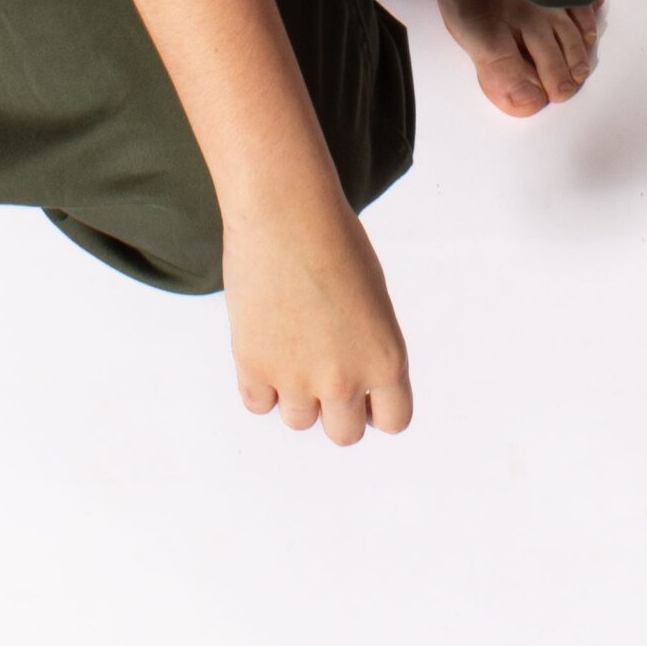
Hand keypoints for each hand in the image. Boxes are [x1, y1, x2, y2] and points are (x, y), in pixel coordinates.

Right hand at [222, 188, 412, 445]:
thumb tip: (354, 383)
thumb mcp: (375, 298)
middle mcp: (344, 379)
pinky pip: (258, 403)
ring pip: (299, 420)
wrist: (286, 211)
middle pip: (344, 434)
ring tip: (292, 345)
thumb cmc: (334, 240)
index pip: (393, 421)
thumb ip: (370, 347)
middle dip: (337, 409)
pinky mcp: (253, 366)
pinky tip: (266, 344)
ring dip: (296, 394)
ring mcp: (296, 377)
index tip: (365, 392)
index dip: (378, 406)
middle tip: (323, 371)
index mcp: (387, 360)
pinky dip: (260, 383)